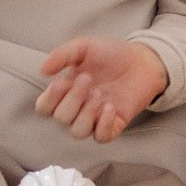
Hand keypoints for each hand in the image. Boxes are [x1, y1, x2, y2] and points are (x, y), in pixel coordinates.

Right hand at [35, 37, 167, 142]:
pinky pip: (101, 137)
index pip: (44, 108)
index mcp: (65, 92)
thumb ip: (62, 55)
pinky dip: (103, 125)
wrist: (142, 60)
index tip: (62, 81)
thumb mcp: (84, 47)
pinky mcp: (114, 125)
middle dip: (72, 100)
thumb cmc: (110, 54)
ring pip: (78, 132)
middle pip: (60, 119)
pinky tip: (110, 107)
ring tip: (99, 93)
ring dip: (86, 113)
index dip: (49, 99)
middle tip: (88, 79)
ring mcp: (95, 119)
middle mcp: (77, 109)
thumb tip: (43, 70)